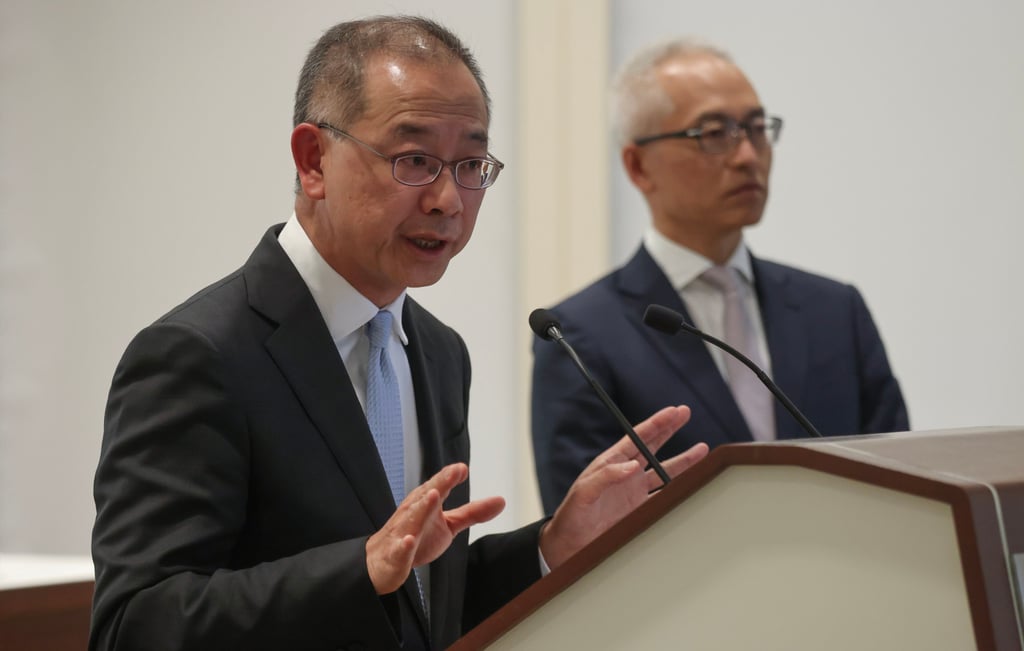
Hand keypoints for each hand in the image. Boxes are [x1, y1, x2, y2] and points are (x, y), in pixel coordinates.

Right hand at [365, 463, 504, 594]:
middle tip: (454, 471)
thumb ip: (472, 512)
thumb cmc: (417, 537)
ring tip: (434, 495)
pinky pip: (399, 549)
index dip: (450, 476)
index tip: (463, 468)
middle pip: (427, 496)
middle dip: (440, 483)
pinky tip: (409, 541)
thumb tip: (501, 500)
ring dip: (423, 507)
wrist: (382, 561)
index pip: (439, 486)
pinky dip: (403, 545)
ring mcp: (403, 532)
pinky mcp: (396, 555)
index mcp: (425, 502)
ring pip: (412, 519)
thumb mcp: (448, 525)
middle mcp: (413, 513)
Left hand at [539, 405, 707, 568]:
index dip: (657, 423)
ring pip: (665, 471)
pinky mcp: (640, 510)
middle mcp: (626, 474)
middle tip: (685, 412)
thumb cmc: (571, 516)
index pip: (638, 437)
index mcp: (612, 463)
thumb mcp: (583, 493)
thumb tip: (632, 465)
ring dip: (683, 461)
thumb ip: (606, 476)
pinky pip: (664, 496)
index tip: (673, 411)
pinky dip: (679, 490)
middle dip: (670, 429)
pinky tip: (692, 484)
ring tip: (702, 449)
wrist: (571, 546)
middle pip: (653, 446)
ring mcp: (635, 492)